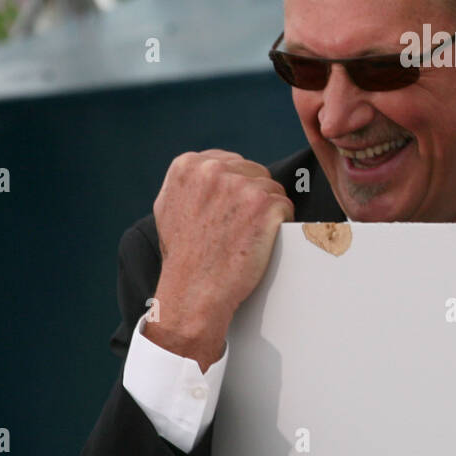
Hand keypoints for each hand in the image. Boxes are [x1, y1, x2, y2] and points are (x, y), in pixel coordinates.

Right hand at [149, 150, 293, 368]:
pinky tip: (260, 242)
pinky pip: (286, 206)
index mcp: (188, 166)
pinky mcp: (265, 205)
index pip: (231, 163)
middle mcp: (213, 170)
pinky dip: (279, 224)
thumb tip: (206, 164)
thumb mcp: (169, 206)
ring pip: (272, 188)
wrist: (194, 292)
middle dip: (252, 198)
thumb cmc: (183, 255)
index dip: (235, 189)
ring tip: (245, 237)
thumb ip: (189, 180)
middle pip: (254, 172)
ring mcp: (241, 186)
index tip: (226, 213)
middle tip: (237, 228)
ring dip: (267, 211)